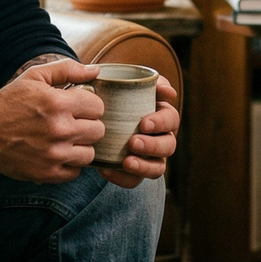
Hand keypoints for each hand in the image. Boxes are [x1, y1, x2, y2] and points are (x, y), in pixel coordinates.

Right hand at [0, 59, 105, 183]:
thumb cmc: (8, 102)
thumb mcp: (34, 77)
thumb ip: (67, 69)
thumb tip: (95, 71)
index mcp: (58, 103)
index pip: (98, 107)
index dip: (89, 106)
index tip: (77, 108)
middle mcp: (59, 130)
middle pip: (98, 131)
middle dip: (87, 125)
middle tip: (71, 124)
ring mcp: (54, 154)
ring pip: (90, 154)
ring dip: (80, 147)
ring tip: (64, 140)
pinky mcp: (47, 173)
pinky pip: (75, 172)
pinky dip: (69, 165)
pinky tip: (56, 154)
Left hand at [100, 74, 179, 189]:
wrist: (89, 114)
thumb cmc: (111, 94)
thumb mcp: (125, 81)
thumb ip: (146, 80)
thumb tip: (167, 91)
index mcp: (160, 115)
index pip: (171, 119)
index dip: (161, 123)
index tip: (143, 123)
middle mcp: (160, 138)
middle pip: (169, 146)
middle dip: (153, 145)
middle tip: (133, 142)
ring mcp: (148, 158)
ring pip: (158, 168)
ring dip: (144, 166)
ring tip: (126, 161)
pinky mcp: (133, 172)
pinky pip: (134, 181)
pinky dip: (122, 178)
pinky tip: (107, 170)